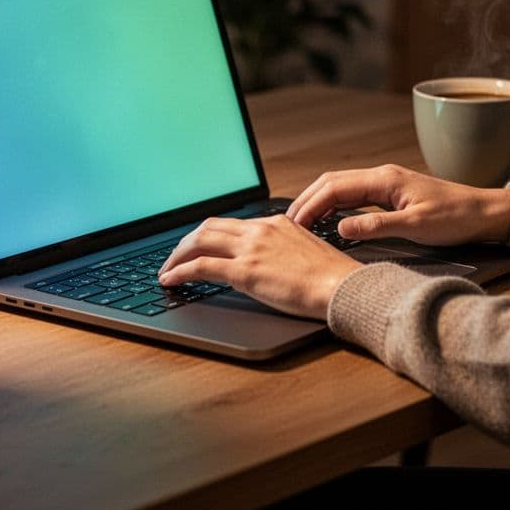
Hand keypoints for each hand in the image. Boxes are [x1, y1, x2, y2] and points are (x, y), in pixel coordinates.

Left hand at [158, 215, 361, 318]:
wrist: (343, 286)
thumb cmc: (332, 278)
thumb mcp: (305, 252)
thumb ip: (282, 249)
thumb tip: (268, 262)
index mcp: (275, 223)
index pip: (231, 223)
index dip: (208, 235)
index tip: (197, 246)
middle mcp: (259, 230)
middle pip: (208, 227)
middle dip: (186, 242)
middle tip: (174, 257)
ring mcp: (251, 248)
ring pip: (199, 242)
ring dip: (177, 255)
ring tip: (166, 269)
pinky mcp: (245, 270)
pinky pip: (201, 266)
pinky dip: (180, 271)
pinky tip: (170, 280)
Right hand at [286, 164, 509, 244]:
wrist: (484, 212)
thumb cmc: (457, 218)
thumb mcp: (416, 226)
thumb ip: (377, 226)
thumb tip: (341, 228)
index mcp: (385, 179)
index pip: (334, 187)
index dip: (310, 205)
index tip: (294, 224)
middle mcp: (382, 176)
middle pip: (331, 182)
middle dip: (306, 200)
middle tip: (288, 223)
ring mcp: (386, 183)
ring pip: (340, 187)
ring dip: (318, 202)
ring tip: (302, 222)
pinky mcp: (391, 193)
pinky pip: (353, 195)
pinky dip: (334, 205)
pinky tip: (329, 220)